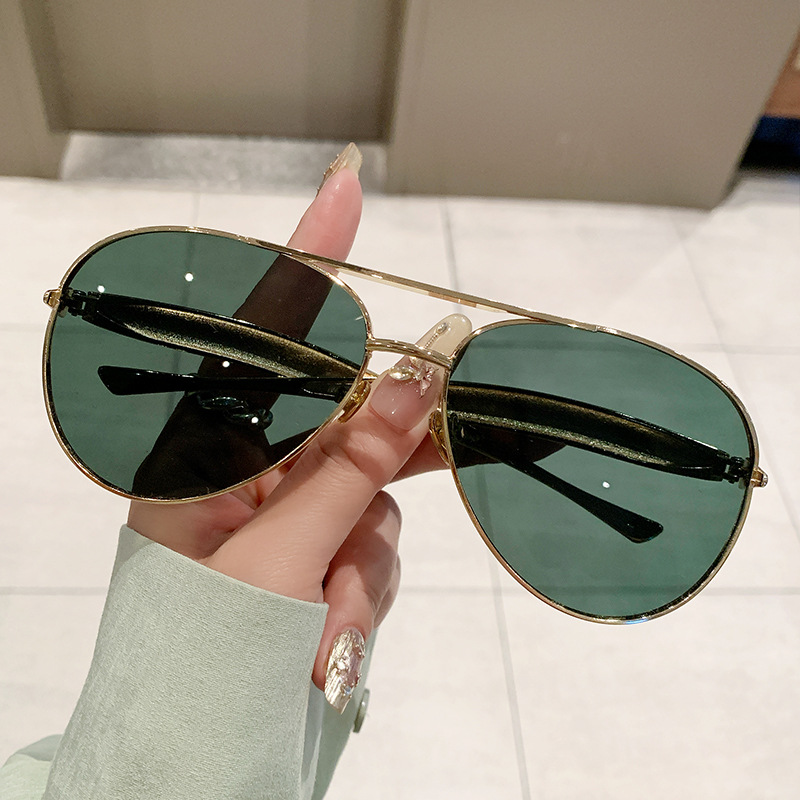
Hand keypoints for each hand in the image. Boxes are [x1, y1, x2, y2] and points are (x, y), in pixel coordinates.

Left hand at [128, 146, 444, 708]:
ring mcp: (290, 505)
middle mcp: (248, 467)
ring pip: (375, 484)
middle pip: (344, 411)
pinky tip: (332, 623)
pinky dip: (367, 579)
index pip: (260, 339)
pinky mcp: (321, 542)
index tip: (344, 189)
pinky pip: (376, 535)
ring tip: (327, 612)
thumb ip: (354, 465)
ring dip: (366, 549)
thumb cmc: (203, 651)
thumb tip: (418, 376)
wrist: (204, 747)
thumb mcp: (280, 557)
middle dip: (389, 438)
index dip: (307, 258)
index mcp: (207, 454)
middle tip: (446, 412)